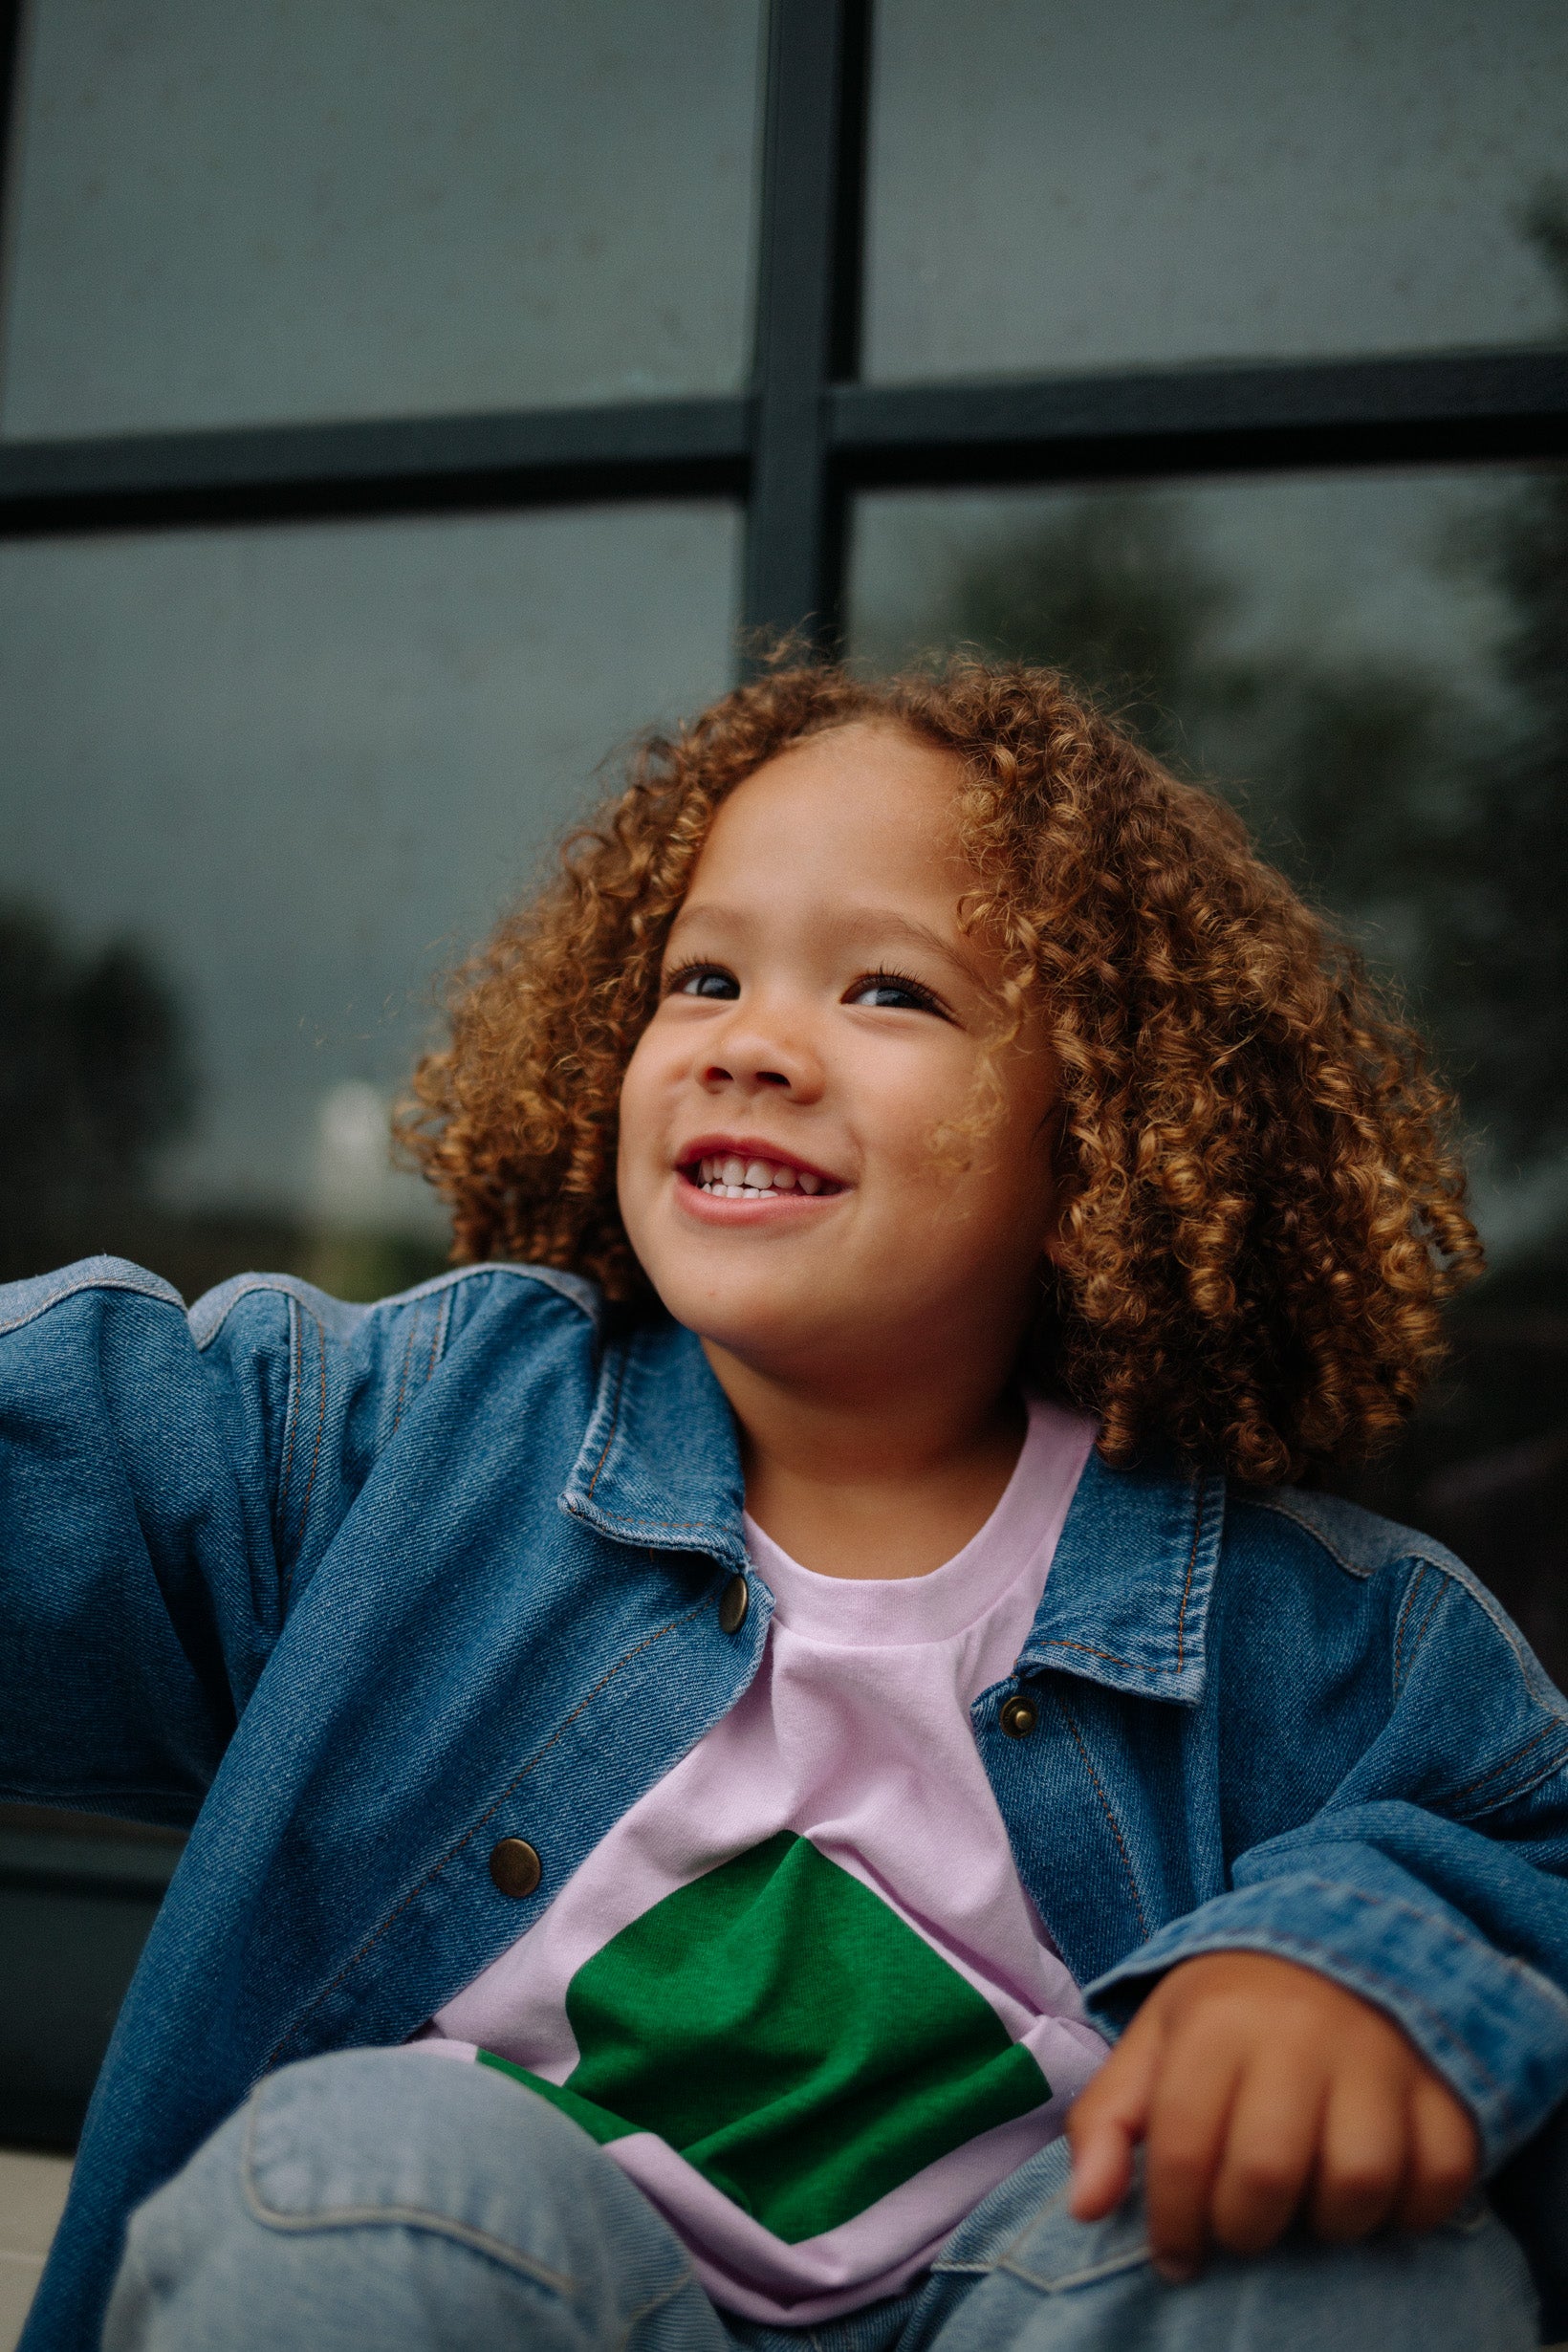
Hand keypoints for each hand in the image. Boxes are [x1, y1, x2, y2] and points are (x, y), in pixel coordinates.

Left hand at [1066, 1950, 1478, 2279]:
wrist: (1331, 1941)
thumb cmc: (1230, 2011)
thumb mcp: (1156, 2041)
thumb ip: (1108, 2119)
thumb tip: (1086, 2209)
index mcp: (1217, 2022)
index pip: (1184, 2149)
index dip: (1173, 2223)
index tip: (1175, 2256)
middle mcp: (1299, 2033)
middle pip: (1268, 2173)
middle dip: (1245, 2230)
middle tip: (1242, 2230)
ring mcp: (1379, 2055)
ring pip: (1359, 2180)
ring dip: (1332, 2224)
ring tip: (1309, 2211)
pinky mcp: (1441, 2081)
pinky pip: (1440, 2175)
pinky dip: (1413, 2209)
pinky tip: (1378, 2201)